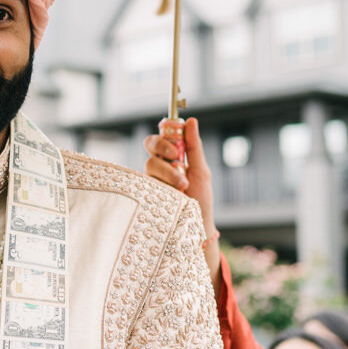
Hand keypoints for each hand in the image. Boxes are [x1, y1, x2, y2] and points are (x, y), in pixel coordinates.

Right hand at [144, 117, 221, 288]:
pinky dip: (161, 185)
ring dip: (169, 173)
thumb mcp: (202, 170)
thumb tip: (191, 121)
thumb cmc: (201, 199)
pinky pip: (145, 182)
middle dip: (164, 148)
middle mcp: (158, 167)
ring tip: (183, 187)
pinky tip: (171, 194)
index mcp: (171, 157)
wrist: (197, 227)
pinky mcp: (146, 194)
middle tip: (178, 159)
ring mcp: (151, 180)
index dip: (164, 133)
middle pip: (150, 145)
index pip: (160, 136)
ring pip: (150, 163)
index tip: (174, 137)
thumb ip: (194, 146)